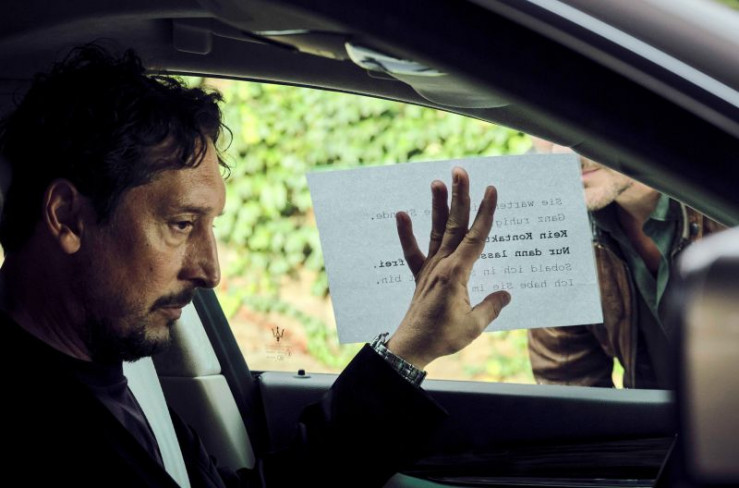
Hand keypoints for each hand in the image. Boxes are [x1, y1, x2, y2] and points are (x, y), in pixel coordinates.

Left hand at [387, 167, 510, 368]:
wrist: (412, 347)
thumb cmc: (444, 336)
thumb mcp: (474, 325)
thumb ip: (491, 306)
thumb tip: (506, 294)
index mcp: (457, 273)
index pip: (476, 237)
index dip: (485, 213)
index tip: (491, 189)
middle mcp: (442, 264)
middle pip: (454, 225)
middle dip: (460, 196)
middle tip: (461, 171)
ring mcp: (429, 268)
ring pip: (436, 231)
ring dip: (438, 206)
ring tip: (437, 182)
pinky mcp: (419, 276)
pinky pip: (411, 251)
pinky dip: (406, 233)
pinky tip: (401, 214)